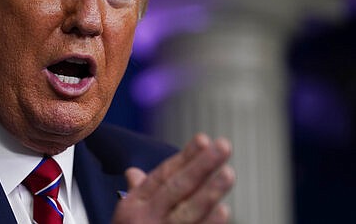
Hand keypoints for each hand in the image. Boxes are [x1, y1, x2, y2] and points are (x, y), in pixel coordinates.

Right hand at [112, 134, 234, 223]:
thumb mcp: (126, 216)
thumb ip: (137, 192)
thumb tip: (134, 172)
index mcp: (133, 205)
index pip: (162, 174)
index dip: (185, 156)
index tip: (204, 139)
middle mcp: (145, 219)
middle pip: (177, 188)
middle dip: (201, 165)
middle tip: (223, 146)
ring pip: (188, 212)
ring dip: (210, 192)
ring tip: (229, 173)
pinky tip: (224, 210)